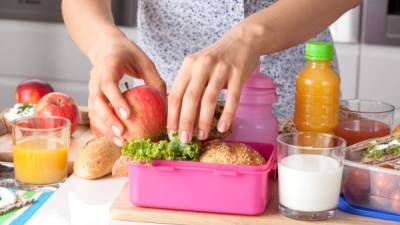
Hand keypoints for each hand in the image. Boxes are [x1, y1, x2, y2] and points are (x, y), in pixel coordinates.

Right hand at [88, 32, 165, 145]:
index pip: (108, 85)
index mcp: (108, 66)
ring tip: (120, 142)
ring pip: (93, 111)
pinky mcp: (93, 97)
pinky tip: (115, 139)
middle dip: (108, 120)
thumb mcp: (145, 62)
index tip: (127, 116)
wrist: (106, 47)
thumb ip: (155, 80)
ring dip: (105, 128)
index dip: (116, 101)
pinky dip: (102, 128)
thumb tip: (167, 104)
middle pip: (97, 102)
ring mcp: (91, 89)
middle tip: (123, 133)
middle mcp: (95, 78)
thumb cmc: (128, 54)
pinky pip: (94, 115)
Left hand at [167, 24, 262, 142]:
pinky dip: (227, 115)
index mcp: (188, 66)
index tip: (171, 133)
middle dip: (185, 122)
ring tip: (201, 136)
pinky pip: (232, 98)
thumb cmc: (217, 59)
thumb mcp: (198, 67)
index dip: (172, 116)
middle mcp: (202, 66)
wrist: (243, 40)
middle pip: (189, 98)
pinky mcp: (238, 73)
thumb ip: (189, 86)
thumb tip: (179, 117)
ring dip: (203, 121)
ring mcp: (221, 69)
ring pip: (209, 99)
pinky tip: (222, 127)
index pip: (175, 94)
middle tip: (184, 140)